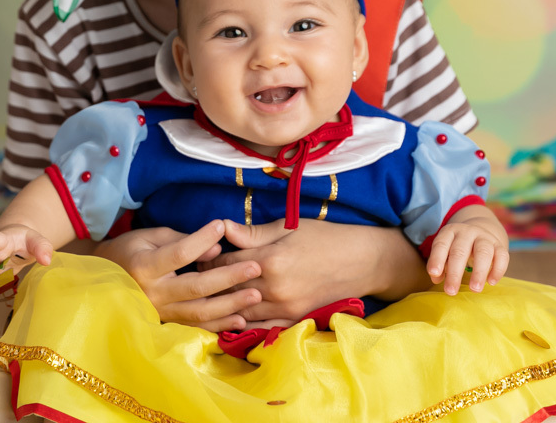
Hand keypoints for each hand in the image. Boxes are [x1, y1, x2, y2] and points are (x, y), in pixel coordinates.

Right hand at [94, 221, 262, 332]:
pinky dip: (220, 325)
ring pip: (200, 313)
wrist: (104, 280)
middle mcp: (153, 294)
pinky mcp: (167, 324)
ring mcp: (160, 313)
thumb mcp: (150, 236)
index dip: (201, 240)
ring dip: (230, 305)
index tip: (221, 226)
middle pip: (196, 288)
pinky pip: (196, 328)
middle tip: (255, 267)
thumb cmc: (129, 251)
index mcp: (145, 266)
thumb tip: (216, 249)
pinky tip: (241, 320)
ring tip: (255, 295)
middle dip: (228, 278)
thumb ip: (182, 241)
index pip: (178, 254)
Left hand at [200, 219, 428, 325]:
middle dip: (209, 283)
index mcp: (270, 260)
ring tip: (206, 297)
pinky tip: (230, 318)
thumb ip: (252, 232)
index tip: (196, 255)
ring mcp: (284, 308)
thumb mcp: (288, 227)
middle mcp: (274, 288)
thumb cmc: (324, 237)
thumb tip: (221, 227)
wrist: (362, 261)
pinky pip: (260, 327)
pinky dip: (243, 323)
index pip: (224, 263)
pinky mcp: (294, 320)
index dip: (207, 259)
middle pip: (228, 289)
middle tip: (193, 277)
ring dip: (222, 305)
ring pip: (240, 311)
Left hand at [426, 213, 508, 295]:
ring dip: (478, 272)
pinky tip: (491, 282)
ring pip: (483, 252)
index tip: (433, 274)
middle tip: (451, 291)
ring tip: (474, 289)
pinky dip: (498, 270)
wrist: (480, 231)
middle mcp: (467, 232)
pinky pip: (502, 256)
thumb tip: (436, 279)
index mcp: (450, 232)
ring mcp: (485, 237)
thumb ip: (440, 264)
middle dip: (454, 272)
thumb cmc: (457, 247)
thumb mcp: (446, 251)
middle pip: (460, 251)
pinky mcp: (499, 245)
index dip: (436, 258)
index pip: (441, 244)